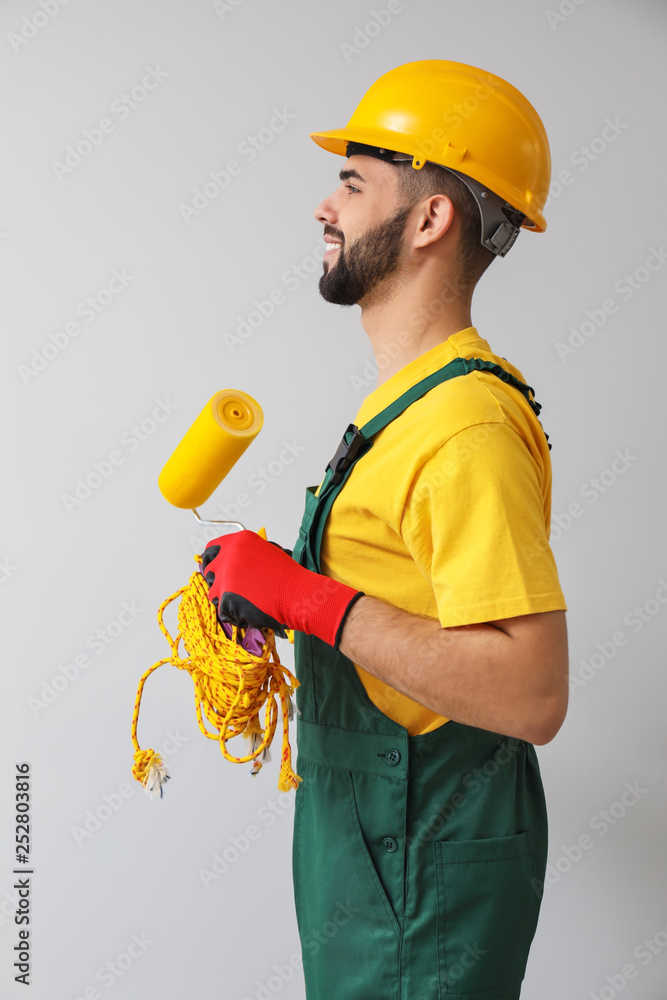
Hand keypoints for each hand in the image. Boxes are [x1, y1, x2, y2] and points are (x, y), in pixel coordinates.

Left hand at [200, 530, 363, 648]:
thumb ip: (246, 553)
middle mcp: (229, 554)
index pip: (212, 549)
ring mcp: (226, 576)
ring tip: (245, 602)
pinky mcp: (226, 597)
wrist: (296, 593)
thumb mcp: (267, 552)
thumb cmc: (288, 576)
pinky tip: (249, 611)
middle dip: (217, 581)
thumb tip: (233, 561)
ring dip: (225, 599)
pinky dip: (233, 614)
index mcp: (240, 540)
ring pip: (213, 592)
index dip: (212, 560)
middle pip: (209, 571)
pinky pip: (222, 610)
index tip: (214, 568)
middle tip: (229, 589)